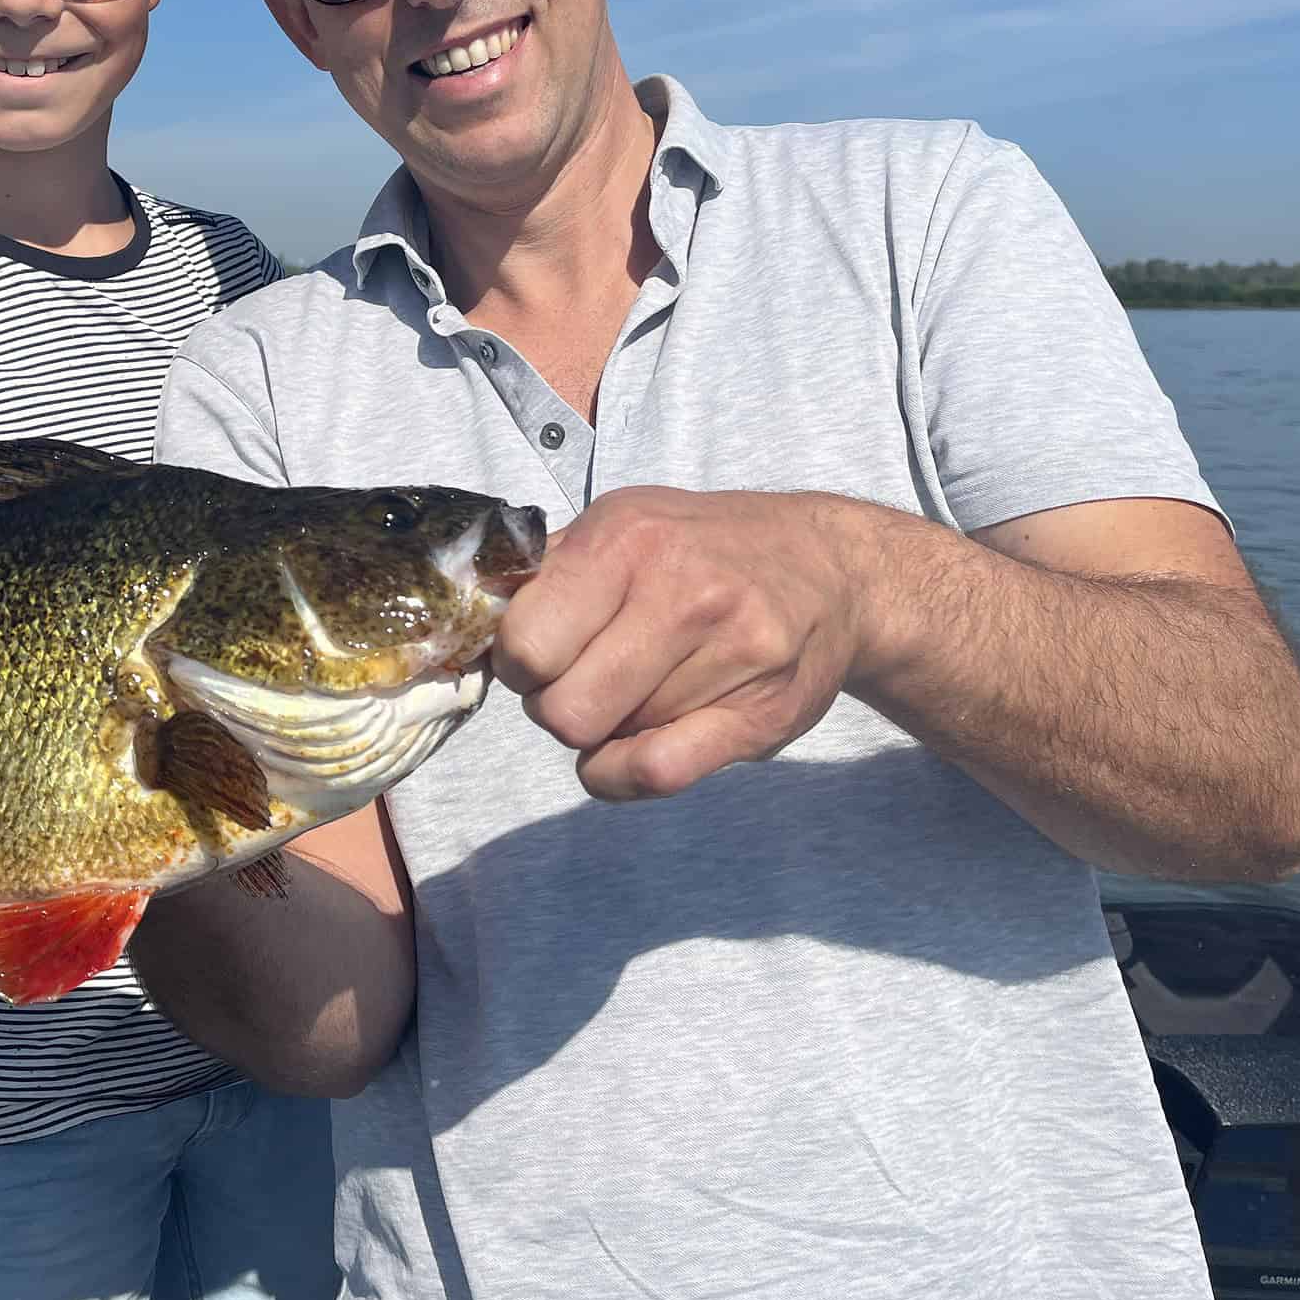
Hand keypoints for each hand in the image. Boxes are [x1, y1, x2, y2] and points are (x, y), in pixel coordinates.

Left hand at [493, 488, 873, 802]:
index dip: (518, 664)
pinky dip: (622, 776)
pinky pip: (653, 774)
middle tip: (585, 680)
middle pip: (559, 709)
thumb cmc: (703, 550)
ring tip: (637, 688)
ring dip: (604, 730)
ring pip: (604, 743)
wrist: (831, 570)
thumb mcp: (623, 524)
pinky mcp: (759, 716)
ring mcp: (729, 655)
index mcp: (627, 540)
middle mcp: (679, 591)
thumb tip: (468, 614)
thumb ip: (546, 570)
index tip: (540, 656)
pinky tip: (634, 748)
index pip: (523, 644)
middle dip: (556, 706)